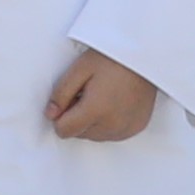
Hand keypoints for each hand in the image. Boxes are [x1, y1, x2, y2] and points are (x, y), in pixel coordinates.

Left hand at [43, 48, 161, 144]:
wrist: (144, 57)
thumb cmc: (111, 60)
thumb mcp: (79, 69)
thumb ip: (61, 94)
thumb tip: (50, 115)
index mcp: (96, 110)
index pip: (65, 131)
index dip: (59, 117)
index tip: (66, 101)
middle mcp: (112, 125)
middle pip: (79, 134)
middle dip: (76, 118)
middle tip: (85, 94)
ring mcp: (127, 128)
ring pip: (96, 136)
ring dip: (91, 123)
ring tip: (100, 97)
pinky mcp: (137, 127)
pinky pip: (114, 135)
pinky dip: (108, 124)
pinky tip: (112, 104)